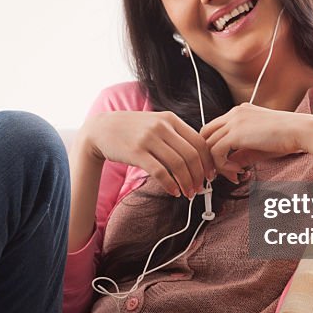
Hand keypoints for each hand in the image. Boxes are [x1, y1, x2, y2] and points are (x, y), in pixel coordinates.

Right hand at [80, 111, 215, 197]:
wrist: (101, 129)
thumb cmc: (131, 130)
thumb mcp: (156, 123)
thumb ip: (175, 134)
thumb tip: (199, 156)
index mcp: (170, 119)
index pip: (199, 141)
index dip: (208, 161)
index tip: (211, 175)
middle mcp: (161, 126)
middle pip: (191, 154)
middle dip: (199, 175)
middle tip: (201, 188)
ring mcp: (148, 138)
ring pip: (178, 164)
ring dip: (187, 182)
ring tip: (189, 193)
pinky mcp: (136, 152)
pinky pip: (160, 172)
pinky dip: (170, 184)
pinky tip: (173, 191)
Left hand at [200, 104, 305, 181]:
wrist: (301, 131)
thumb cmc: (287, 138)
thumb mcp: (258, 145)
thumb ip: (241, 153)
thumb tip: (228, 166)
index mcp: (240, 112)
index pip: (214, 129)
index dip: (214, 148)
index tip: (223, 165)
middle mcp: (234, 113)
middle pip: (205, 134)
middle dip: (208, 156)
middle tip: (217, 173)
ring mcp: (233, 121)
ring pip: (208, 144)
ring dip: (216, 164)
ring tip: (232, 174)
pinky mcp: (235, 133)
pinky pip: (216, 151)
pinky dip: (222, 165)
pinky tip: (237, 171)